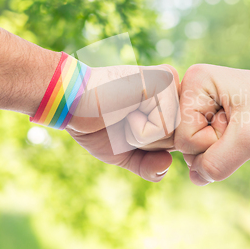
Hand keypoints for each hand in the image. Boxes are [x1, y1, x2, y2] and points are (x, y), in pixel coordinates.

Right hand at [66, 64, 179, 181]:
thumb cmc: (95, 124)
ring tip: (123, 115)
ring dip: (142, 138)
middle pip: (180, 141)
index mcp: (170, 103)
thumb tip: (167, 164)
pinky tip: (124, 111)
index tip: (126, 125)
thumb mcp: (125, 153)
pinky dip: (139, 132)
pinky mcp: (163, 82)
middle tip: (123, 120)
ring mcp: (171, 83)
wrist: (69, 102)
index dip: (150, 148)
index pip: (178, 143)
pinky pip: (164, 128)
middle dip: (148, 144)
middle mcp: (175, 89)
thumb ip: (149, 166)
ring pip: (174, 136)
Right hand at [174, 64, 249, 185]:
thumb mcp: (248, 139)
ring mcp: (198, 105)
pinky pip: (202, 148)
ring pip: (193, 149)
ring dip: (220, 148)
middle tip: (241, 126)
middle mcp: (192, 90)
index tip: (237, 123)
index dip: (211, 141)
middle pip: (183, 143)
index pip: (183, 136)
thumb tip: (196, 178)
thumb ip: (215, 163)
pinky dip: (221, 150)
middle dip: (214, 145)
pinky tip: (236, 136)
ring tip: (242, 128)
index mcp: (195, 81)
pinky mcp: (207, 117)